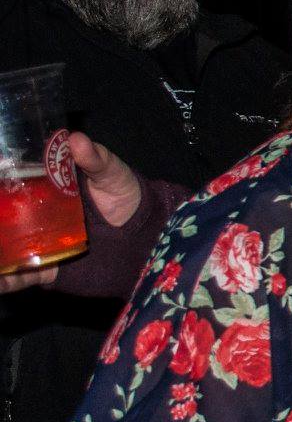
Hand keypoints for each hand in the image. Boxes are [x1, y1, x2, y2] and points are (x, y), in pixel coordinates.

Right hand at [0, 132, 142, 294]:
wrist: (147, 235)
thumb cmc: (127, 195)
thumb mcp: (112, 173)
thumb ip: (95, 159)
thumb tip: (76, 139)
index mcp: (44, 189)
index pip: (11, 184)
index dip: (0, 183)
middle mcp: (35, 216)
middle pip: (4, 217)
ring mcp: (39, 243)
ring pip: (6, 249)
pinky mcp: (48, 268)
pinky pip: (23, 276)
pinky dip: (7, 281)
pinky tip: (0, 283)